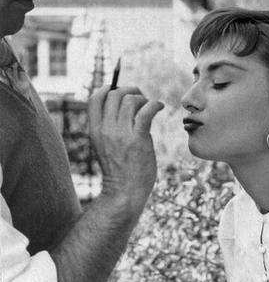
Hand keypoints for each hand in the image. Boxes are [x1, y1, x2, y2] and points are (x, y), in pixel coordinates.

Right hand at [88, 86, 163, 206]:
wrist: (124, 192)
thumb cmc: (119, 170)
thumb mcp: (106, 146)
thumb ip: (112, 127)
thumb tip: (130, 104)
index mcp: (95, 131)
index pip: (94, 99)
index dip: (108, 88)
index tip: (119, 88)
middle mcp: (106, 130)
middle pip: (114, 95)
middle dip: (130, 91)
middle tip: (141, 97)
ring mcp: (121, 135)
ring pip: (130, 100)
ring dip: (143, 98)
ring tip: (150, 106)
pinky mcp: (138, 139)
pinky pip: (147, 110)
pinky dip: (155, 104)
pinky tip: (160, 107)